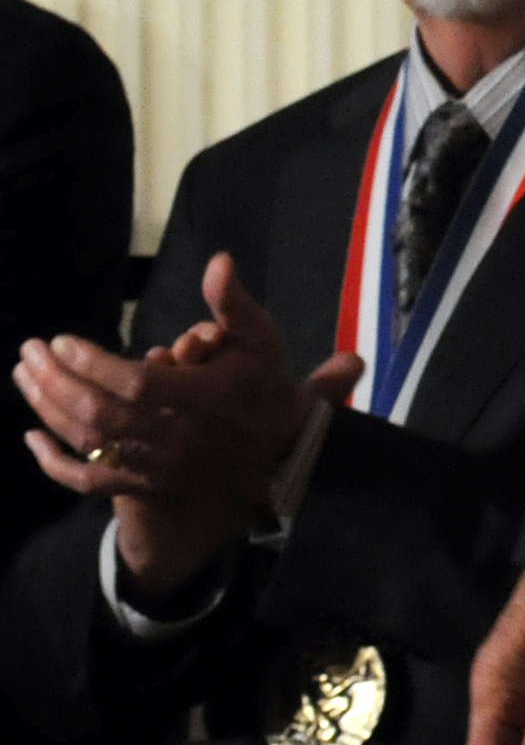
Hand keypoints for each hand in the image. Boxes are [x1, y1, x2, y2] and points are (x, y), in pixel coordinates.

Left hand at [15, 255, 353, 599]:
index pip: (138, 384)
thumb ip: (233, 303)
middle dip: (58, 381)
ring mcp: (156, 465)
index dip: (94, 364)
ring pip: (89, 443)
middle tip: (30, 352)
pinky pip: (89, 481)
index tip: (62, 341)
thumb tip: (218, 261)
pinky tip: (30, 438)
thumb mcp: (260, 338)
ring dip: (49, 409)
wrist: (278, 450)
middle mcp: (176, 436)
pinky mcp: (144, 484)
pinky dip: (53, 464)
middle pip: (101, 414)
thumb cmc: (263, 385)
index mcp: (205, 398)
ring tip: (26, 376)